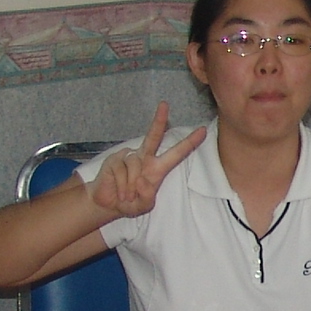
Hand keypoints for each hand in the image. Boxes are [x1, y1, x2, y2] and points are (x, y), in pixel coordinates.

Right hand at [89, 102, 206, 218]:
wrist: (108, 204)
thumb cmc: (129, 202)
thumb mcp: (144, 205)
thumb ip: (147, 196)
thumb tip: (142, 180)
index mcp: (157, 168)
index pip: (176, 153)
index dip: (189, 143)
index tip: (203, 131)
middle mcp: (144, 158)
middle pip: (153, 136)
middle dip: (159, 120)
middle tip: (164, 104)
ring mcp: (128, 156)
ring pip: (134, 165)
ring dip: (131, 186)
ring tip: (128, 196)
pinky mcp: (114, 159)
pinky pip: (121, 170)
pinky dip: (122, 186)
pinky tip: (120, 192)